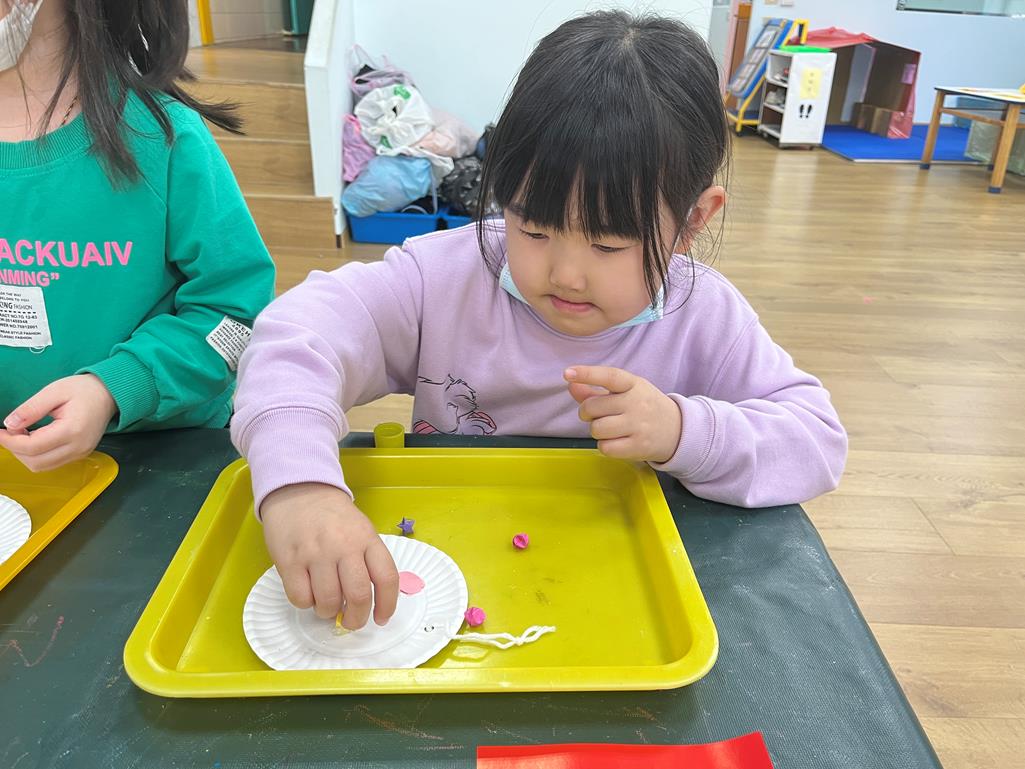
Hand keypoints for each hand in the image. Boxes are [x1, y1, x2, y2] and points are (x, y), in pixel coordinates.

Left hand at [0, 374, 116, 471]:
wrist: (109, 395)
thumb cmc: (85, 390)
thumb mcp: (54, 391)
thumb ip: (31, 409)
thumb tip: (10, 424)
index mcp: (72, 430)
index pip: (33, 447)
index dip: (10, 441)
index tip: (0, 431)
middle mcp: (78, 447)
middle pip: (35, 462)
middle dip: (15, 449)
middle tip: (10, 431)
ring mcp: (80, 453)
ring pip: (41, 467)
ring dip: (25, 455)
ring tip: (22, 435)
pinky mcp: (80, 455)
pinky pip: (51, 464)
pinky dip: (36, 455)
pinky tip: (34, 439)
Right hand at [261, 483, 398, 629]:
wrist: (299, 491)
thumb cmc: (333, 517)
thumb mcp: (361, 530)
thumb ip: (367, 561)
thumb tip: (368, 603)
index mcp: (367, 538)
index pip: (387, 578)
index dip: (387, 605)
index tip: (381, 619)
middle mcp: (344, 546)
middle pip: (359, 596)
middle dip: (357, 619)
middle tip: (351, 621)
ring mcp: (316, 553)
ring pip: (329, 602)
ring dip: (329, 612)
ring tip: (326, 603)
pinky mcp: (290, 560)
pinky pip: (301, 598)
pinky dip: (306, 603)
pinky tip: (307, 591)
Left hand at [565, 366, 681, 463]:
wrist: (677, 431)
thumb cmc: (644, 407)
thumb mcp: (625, 393)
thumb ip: (596, 390)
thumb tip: (570, 382)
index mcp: (634, 384)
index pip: (610, 376)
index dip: (588, 374)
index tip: (568, 373)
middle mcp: (637, 403)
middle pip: (593, 407)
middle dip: (587, 413)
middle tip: (598, 415)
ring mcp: (639, 425)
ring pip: (597, 429)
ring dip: (597, 431)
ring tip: (610, 429)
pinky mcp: (638, 447)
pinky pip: (605, 448)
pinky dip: (605, 446)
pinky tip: (617, 441)